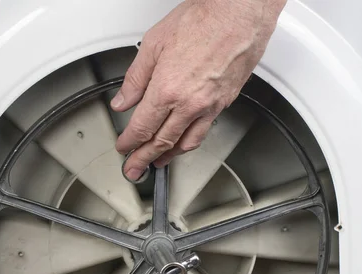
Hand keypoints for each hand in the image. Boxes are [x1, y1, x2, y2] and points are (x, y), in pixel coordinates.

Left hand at [112, 0, 285, 179]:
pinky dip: (189, 144)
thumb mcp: (154, 44)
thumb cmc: (203, 20)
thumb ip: (135, 78)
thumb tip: (122, 101)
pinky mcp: (224, 103)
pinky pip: (203, 132)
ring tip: (157, 163)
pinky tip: (183, 144)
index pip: (142, 127)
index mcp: (167, 89)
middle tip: (134, 169)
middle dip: (143, 159)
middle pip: (161, 142)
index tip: (123, 148)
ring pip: (185, 143)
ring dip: (168, 156)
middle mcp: (188, 103)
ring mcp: (208, 106)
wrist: (240, 12)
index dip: (129, 142)